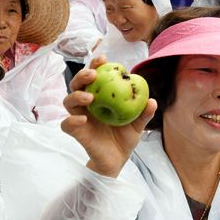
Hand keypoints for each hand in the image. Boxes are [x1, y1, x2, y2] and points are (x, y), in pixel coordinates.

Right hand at [61, 56, 156, 177]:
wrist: (117, 161)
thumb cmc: (124, 138)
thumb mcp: (138, 125)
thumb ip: (143, 113)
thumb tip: (152, 101)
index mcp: (99, 98)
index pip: (94, 78)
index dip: (95, 66)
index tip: (103, 59)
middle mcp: (86, 105)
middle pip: (76, 84)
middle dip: (82, 75)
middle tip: (93, 74)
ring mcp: (79, 118)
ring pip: (68, 101)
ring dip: (76, 95)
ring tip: (89, 97)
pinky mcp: (76, 132)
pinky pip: (66, 124)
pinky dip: (72, 121)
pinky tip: (83, 120)